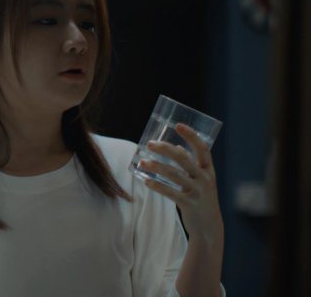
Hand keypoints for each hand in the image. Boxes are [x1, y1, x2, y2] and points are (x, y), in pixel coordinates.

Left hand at [138, 123, 223, 242]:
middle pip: (184, 159)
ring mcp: (198, 192)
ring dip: (156, 167)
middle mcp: (205, 179)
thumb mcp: (200, 180)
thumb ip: (190, 165)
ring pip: (174, 175)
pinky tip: (146, 181)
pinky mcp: (189, 204)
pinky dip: (157, 186)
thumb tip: (176, 147)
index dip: (191, 136)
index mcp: (209, 170)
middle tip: (149, 144)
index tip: (178, 125)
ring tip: (142, 162)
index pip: (203, 148)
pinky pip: (171, 193)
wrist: (209, 226)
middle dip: (165, 149)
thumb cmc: (200, 197)